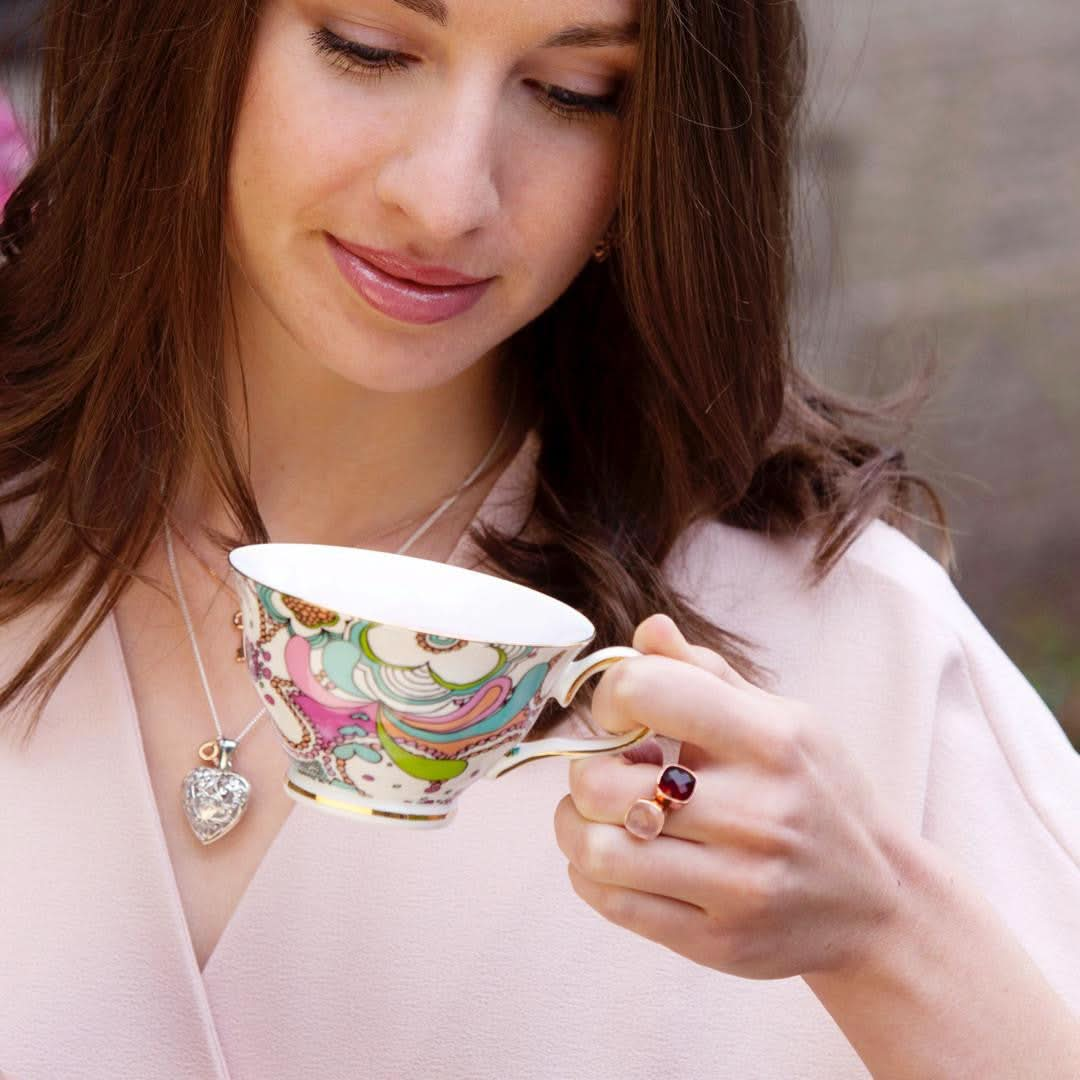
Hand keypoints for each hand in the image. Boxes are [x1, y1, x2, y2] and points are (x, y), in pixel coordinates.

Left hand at [553, 613, 918, 980]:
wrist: (880, 906)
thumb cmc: (823, 796)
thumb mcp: (786, 720)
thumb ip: (708, 674)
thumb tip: (648, 630)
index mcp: (771, 740)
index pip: (647, 691)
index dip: (609, 695)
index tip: (616, 714)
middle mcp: (756, 812)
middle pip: (601, 783)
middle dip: (584, 770)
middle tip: (607, 771)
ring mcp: (738, 884)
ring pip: (598, 850)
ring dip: (576, 827)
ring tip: (598, 816)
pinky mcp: (718, 940)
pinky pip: (613, 905)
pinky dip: (590, 875)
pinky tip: (614, 857)